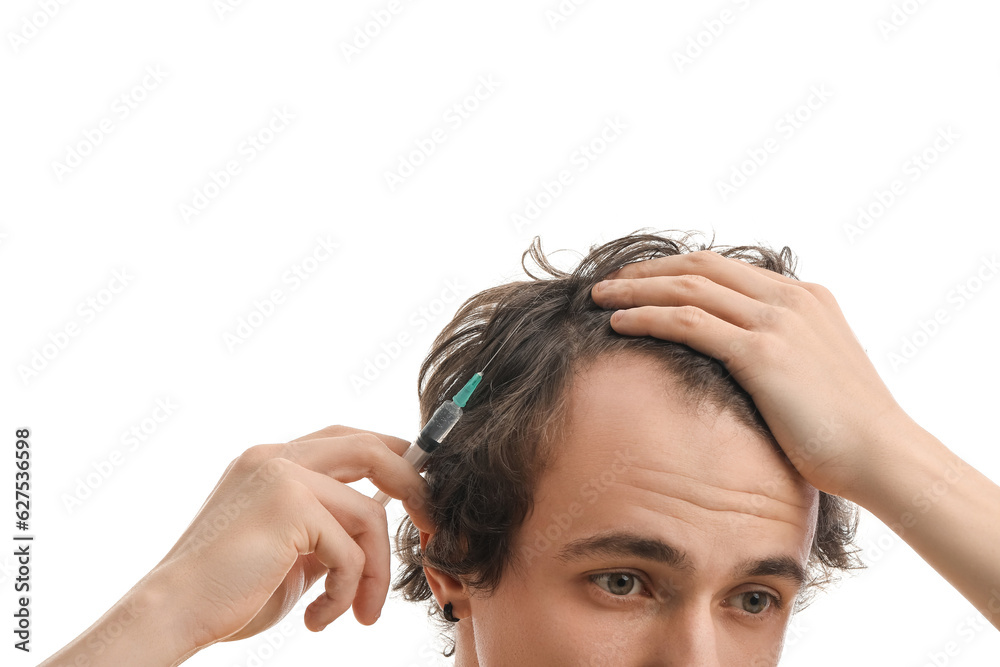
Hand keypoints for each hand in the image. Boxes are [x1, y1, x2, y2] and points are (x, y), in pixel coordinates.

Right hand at [152, 425, 432, 651]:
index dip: (393, 457)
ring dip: (375, 573)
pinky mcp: (289, 503)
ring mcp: (281, 474)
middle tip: (432, 530)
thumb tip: (379, 515)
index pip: (348, 439)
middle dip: (414, 488)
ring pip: (369, 514)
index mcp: (272, 461)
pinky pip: (351, 550)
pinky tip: (319, 619)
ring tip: (358, 613)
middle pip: (372, 449)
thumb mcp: (290, 551)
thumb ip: (327, 526)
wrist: (173, 613)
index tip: (419, 493)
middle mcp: (276, 456)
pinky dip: (348, 592)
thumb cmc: (228, 592)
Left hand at [590, 250, 908, 499]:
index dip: (674, 269)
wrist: (882, 455)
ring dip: (637, 289)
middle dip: (647, 271)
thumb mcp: (814, 370)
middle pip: (700, 268)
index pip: (724, 268)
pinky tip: (619, 324)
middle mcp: (790, 298)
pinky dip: (648, 317)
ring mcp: (777, 322)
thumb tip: (733, 358)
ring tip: (600, 297)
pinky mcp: (763, 353)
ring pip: (689, 289)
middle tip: (608, 282)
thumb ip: (779, 348)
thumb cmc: (846, 428)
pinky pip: (689, 323)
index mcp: (804, 296)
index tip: (639, 279)